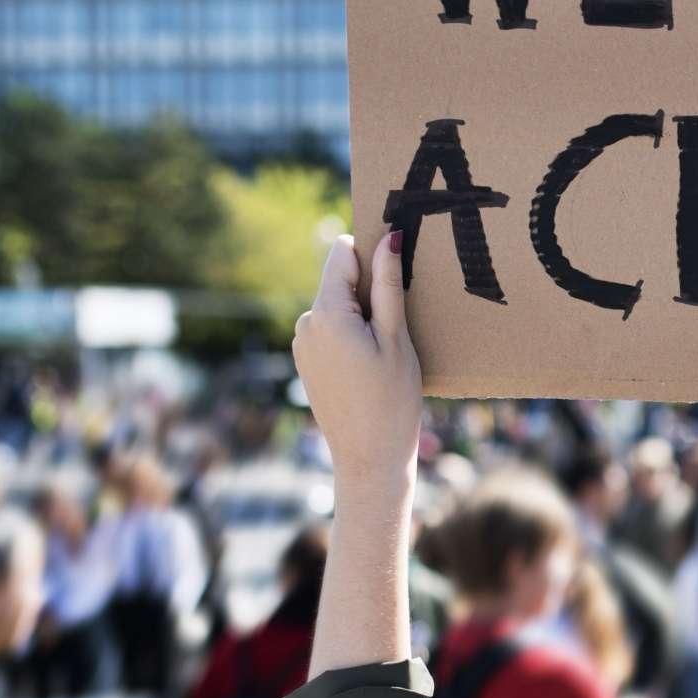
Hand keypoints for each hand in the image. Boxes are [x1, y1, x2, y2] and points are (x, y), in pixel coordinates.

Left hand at [294, 230, 421, 505]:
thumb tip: (388, 237)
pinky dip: (350, 338)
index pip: (342, 253)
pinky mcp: (306, 362)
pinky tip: (369, 369)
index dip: (371, 256)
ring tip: (384, 355)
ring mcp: (302, 344)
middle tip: (396, 329)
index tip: (395, 275)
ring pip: (336, 308)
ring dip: (361, 318)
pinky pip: (330, 332)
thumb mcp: (396, 339)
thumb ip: (388, 285)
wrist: (368, 460)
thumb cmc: (392, 401)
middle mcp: (305, 324)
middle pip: (340, 282)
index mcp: (326, 313)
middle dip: (368, 293)